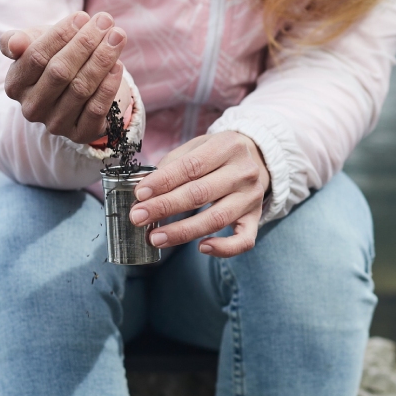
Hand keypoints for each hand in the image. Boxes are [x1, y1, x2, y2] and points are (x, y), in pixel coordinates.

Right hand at [0, 11, 128, 143]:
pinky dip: (109, 85)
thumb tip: (14, 43)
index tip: (82, 16)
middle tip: (106, 22)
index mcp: (15, 85)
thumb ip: (17, 40)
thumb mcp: (33, 44)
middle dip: (86, 43)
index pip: (36, 56)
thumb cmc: (52, 58)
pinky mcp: (80, 134)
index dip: (61, 35)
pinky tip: (118, 65)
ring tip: (117, 36)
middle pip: (60, 71)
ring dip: (102, 59)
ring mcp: (55, 124)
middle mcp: (32, 108)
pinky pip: (97, 109)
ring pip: (81, 88)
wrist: (74, 88)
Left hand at [129, 132, 270, 257]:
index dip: (163, 182)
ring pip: (216, 219)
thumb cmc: (218, 155)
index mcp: (228, 146)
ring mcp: (252, 197)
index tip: (140, 194)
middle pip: (200, 194)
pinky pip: (243, 240)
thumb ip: (173, 164)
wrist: (257, 159)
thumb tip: (145, 189)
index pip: (191, 166)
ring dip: (182, 231)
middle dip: (165, 207)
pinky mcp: (256, 218)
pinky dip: (224, 248)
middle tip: (138, 217)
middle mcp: (244, 172)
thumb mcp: (198, 146)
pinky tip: (202, 248)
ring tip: (156, 238)